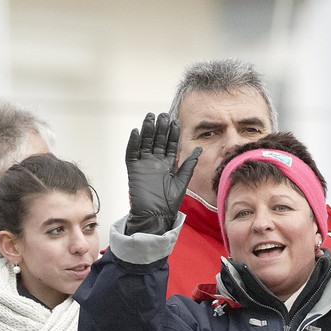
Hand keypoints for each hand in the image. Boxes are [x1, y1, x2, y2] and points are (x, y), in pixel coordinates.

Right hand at [125, 114, 199, 235]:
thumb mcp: (182, 181)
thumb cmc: (169, 202)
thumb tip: (199, 150)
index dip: (172, 133)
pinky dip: (133, 143)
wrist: (155, 215)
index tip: (175, 121)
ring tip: (150, 118)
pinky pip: (132, 153)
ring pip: (145, 143)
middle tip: (162, 115)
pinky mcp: (134, 169)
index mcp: (168, 164)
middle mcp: (155, 162)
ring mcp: (144, 164)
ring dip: (147, 131)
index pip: (170, 144)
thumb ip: (189, 165)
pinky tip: (136, 132)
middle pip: (157, 140)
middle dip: (160, 128)